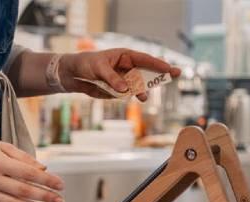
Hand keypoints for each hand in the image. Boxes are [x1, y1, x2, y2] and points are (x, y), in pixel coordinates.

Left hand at [59, 48, 180, 100]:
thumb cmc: (86, 65)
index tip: (169, 68)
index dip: (158, 64)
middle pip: (147, 72)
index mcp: (125, 56)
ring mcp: (124, 79)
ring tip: (143, 98)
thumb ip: (113, 79)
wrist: (73, 75)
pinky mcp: (118, 90)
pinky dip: (128, 96)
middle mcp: (127, 67)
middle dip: (160, 75)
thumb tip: (125, 90)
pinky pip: (127, 94)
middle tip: (175, 75)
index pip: (145, 59)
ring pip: (138, 86)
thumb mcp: (99, 69)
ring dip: (142, 91)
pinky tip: (120, 95)